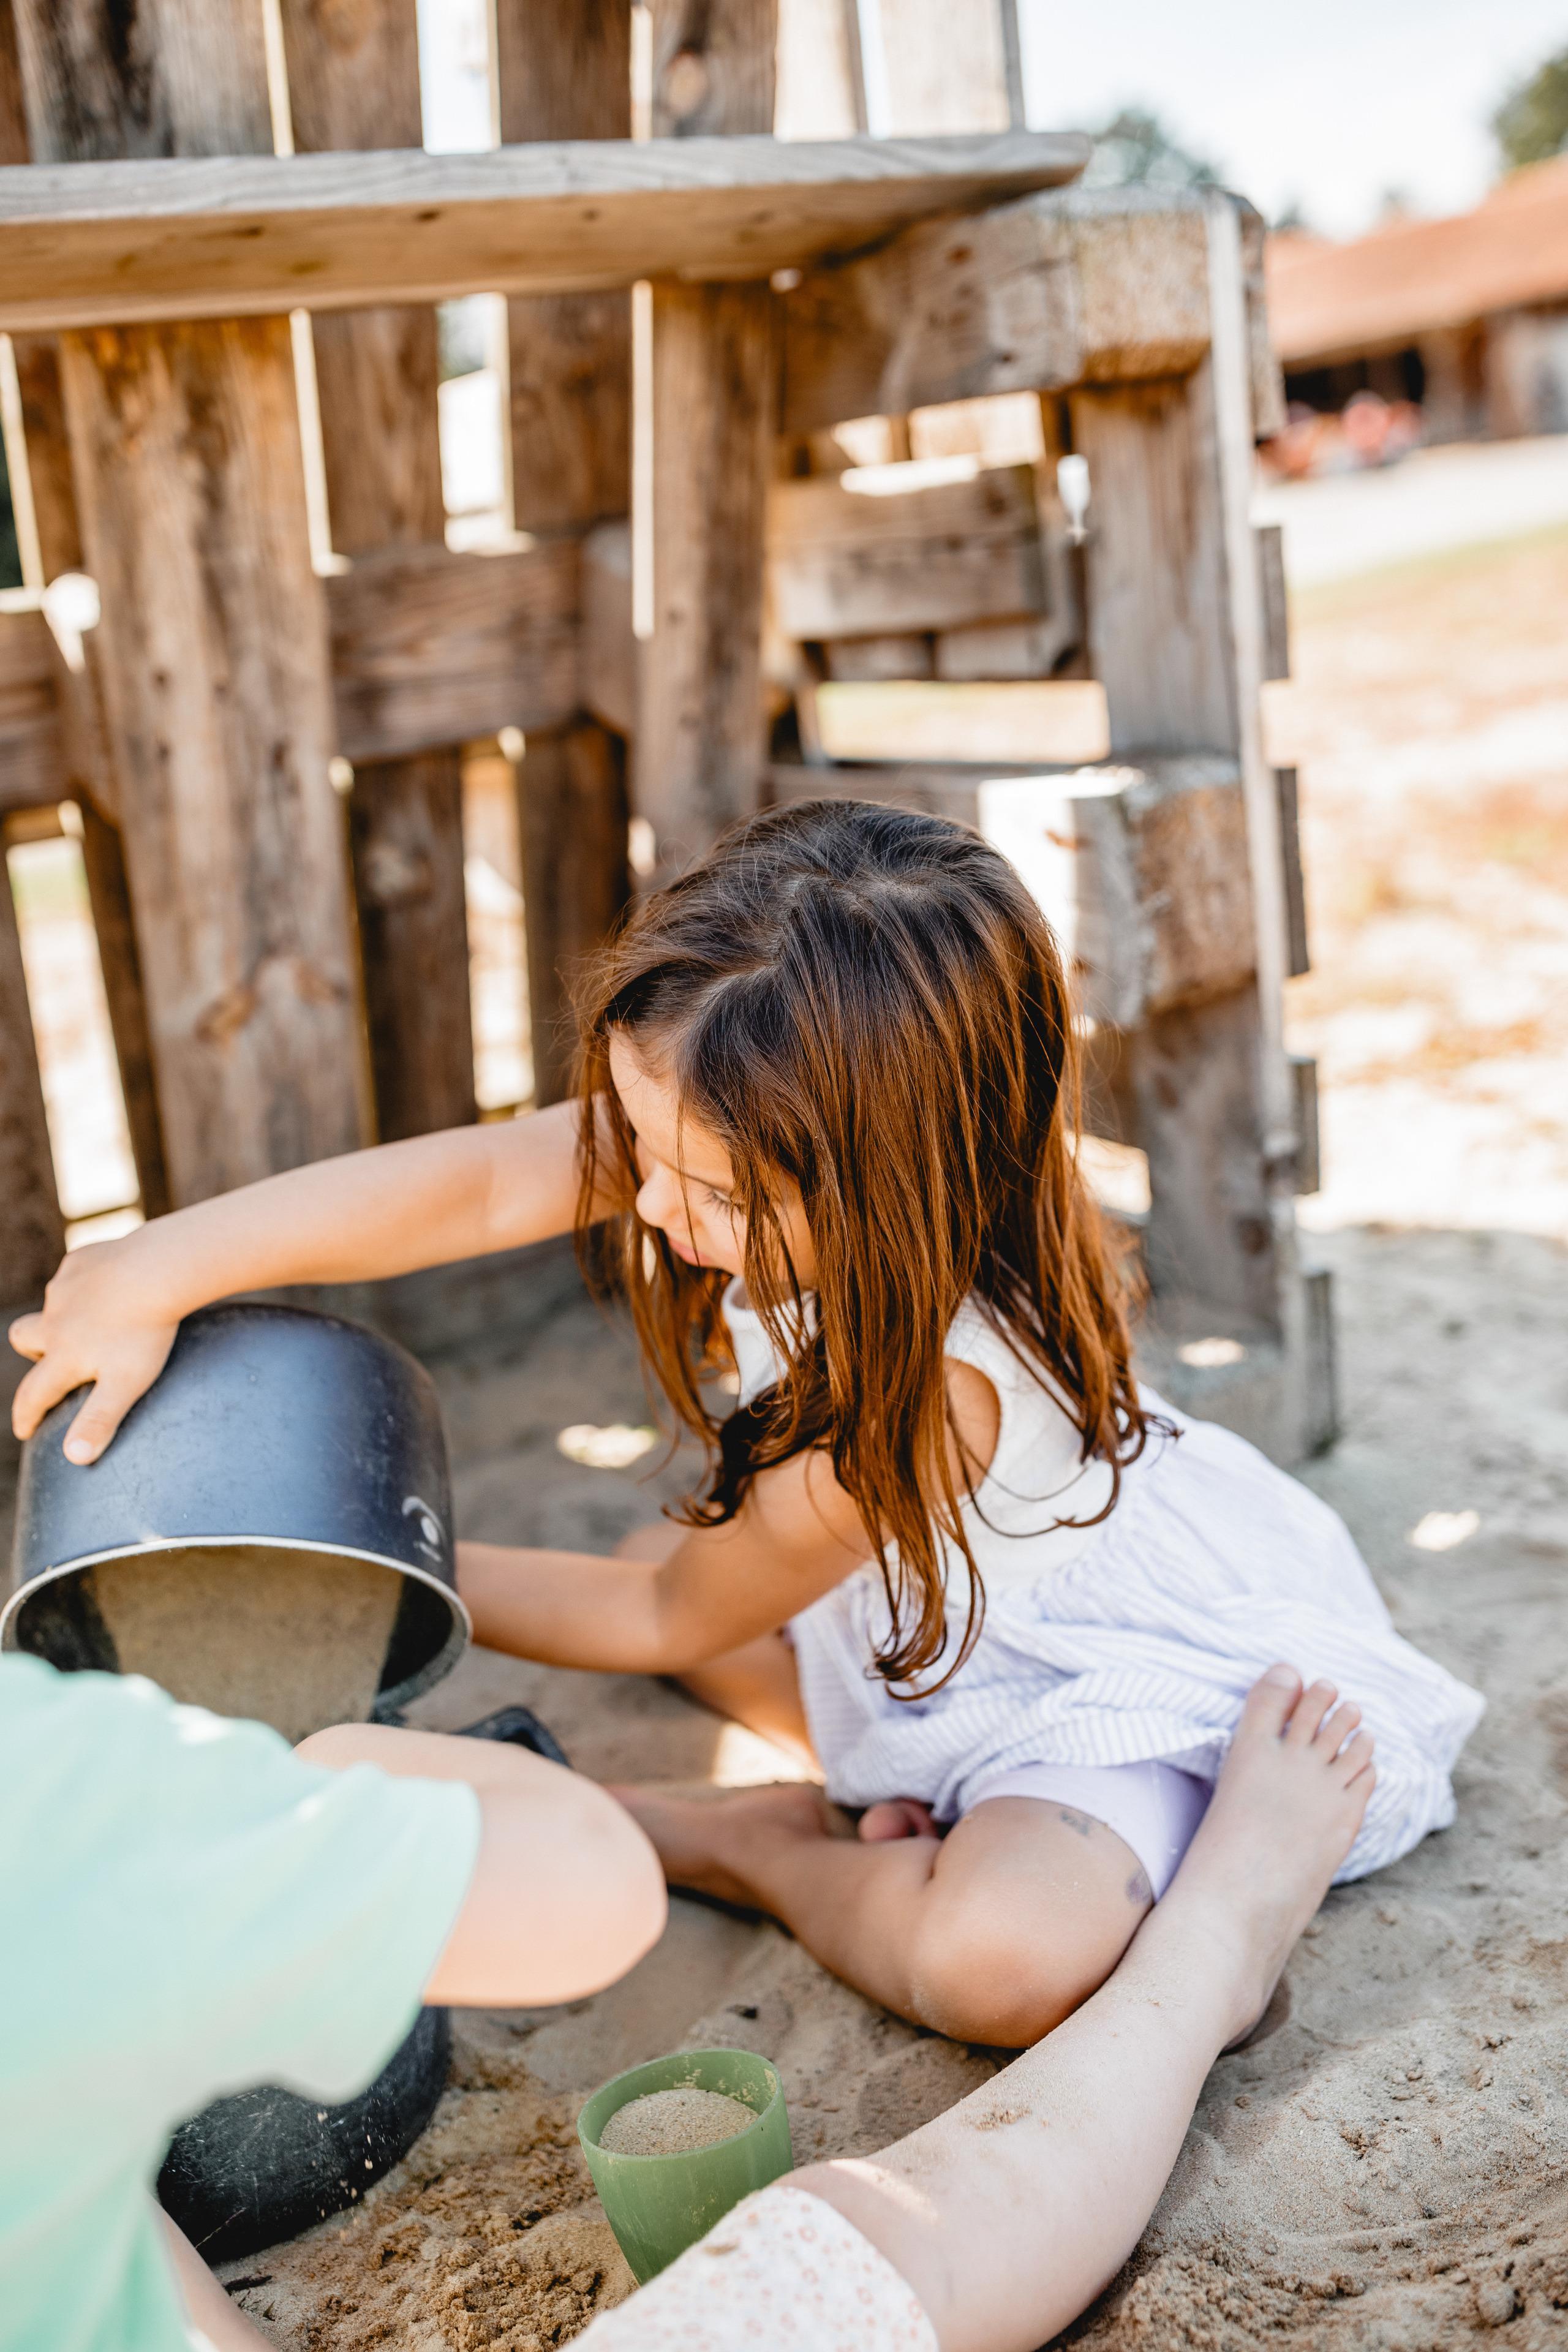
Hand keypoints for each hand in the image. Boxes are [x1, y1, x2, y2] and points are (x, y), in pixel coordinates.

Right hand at [9, 1235, 181, 1463]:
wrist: (158, 1269)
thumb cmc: (145, 1331)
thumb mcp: (126, 1383)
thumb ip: (99, 1420)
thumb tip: (74, 1457)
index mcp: (63, 1353)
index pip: (33, 1393)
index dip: (26, 1415)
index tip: (25, 1430)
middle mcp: (54, 1319)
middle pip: (22, 1336)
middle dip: (32, 1351)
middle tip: (54, 1359)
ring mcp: (65, 1286)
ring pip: (52, 1303)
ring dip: (63, 1313)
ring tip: (96, 1318)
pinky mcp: (82, 1259)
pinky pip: (75, 1273)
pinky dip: (85, 1283)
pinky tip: (113, 1283)